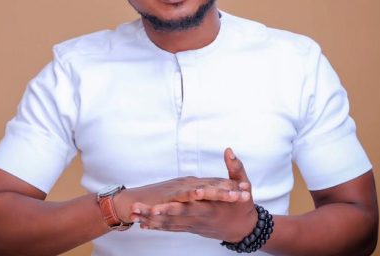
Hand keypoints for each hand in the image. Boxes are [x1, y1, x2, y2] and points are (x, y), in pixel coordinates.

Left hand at [130, 148, 256, 241]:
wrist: (244, 229)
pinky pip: (172, 228)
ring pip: (169, 225)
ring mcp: (194, 225)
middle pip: (173, 218)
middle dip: (154, 215)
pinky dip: (159, 227)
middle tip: (137, 211)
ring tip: (134, 216)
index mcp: (210, 208)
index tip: (155, 208)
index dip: (171, 208)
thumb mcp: (245, 186)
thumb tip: (229, 150)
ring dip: (151, 221)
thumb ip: (236, 168)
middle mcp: (199, 219)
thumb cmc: (244, 207)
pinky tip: (144, 224)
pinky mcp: (191, 227)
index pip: (188, 208)